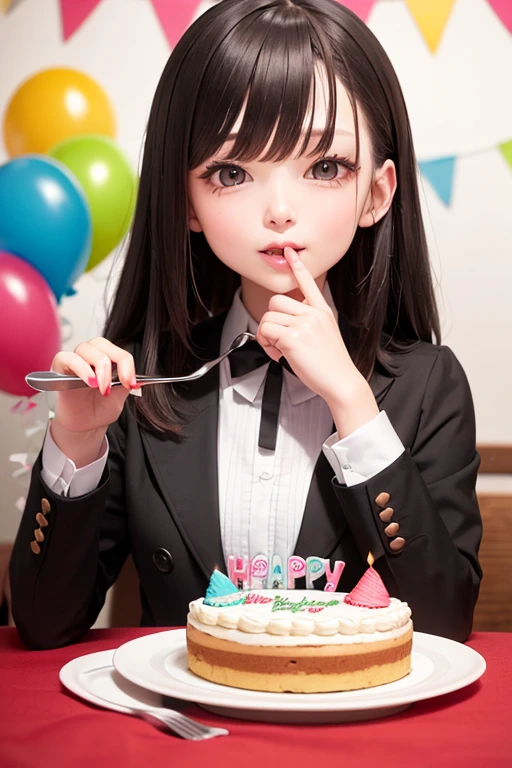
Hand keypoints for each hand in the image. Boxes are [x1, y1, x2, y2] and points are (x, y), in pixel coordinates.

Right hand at [49, 338, 136, 465]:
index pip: (117, 350)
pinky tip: (90, 383)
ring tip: (102, 389)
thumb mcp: (119, 397)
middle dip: (113, 363)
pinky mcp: (59, 367)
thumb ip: (125, 384)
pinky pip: (67, 358)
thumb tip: (136, 377)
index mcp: (106, 358)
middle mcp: (89, 355)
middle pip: (100, 343)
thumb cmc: (100, 409)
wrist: (85, 426)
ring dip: (98, 368)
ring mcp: (74, 360)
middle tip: (118, 385)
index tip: (131, 382)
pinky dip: (81, 369)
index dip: (126, 364)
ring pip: (85, 348)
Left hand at [256, 247, 378, 436]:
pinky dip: (266, 345)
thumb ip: (310, 321)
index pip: (309, 283)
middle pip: (276, 301)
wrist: (341, 381)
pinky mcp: (292, 337)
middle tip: (277, 339)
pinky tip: (279, 355)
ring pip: (267, 317)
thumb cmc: (331, 364)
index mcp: (322, 311)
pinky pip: (266, 332)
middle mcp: (313, 314)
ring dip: (267, 335)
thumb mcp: (326, 334)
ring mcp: (303, 324)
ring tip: (279, 350)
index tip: (290, 252)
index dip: (297, 266)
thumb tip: (289, 318)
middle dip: (271, 320)